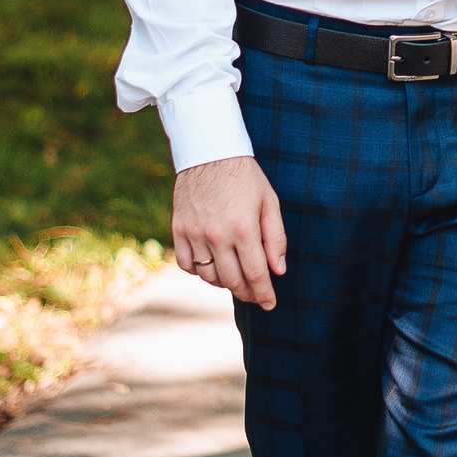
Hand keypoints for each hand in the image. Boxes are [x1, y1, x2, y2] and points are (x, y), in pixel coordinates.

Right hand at [173, 156, 286, 309]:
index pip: (255, 274)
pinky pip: (186, 264)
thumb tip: (277, 270)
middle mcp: (217, 235)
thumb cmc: (245, 177)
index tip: (270, 304)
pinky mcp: (178, 229)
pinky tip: (211, 265)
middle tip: (256, 296)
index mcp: (244, 228)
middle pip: (232, 281)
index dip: (264, 294)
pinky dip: (199, 271)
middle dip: (247, 293)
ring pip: (208, 277)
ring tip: (236, 276)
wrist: (209, 151)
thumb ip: (275, 238)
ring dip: (224, 283)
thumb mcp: (269, 202)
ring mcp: (194, 233)